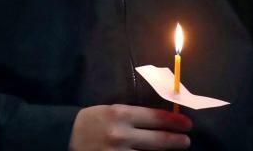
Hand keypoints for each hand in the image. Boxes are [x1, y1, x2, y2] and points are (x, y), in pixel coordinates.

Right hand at [70, 105, 191, 149]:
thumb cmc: (91, 122)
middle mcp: (121, 134)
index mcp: (119, 114)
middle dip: (177, 141)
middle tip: (186, 141)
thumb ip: (132, 115)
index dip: (174, 122)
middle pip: (160, 140)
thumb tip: (163, 119)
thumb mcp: (109, 111)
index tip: (187, 124)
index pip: (155, 117)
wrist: (65, 138)